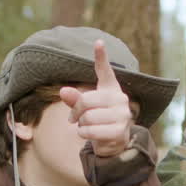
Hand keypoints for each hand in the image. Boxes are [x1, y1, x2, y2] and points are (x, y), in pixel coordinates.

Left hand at [60, 40, 133, 157]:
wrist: (114, 143)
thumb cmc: (98, 120)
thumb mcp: (85, 109)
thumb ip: (75, 99)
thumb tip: (63, 91)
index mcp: (111, 89)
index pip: (105, 71)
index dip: (101, 57)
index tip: (98, 42)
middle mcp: (120, 99)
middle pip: (85, 100)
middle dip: (76, 112)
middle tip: (75, 119)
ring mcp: (122, 115)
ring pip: (87, 117)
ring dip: (81, 125)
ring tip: (88, 127)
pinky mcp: (119, 131)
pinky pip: (90, 131)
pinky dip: (84, 134)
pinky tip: (89, 135)